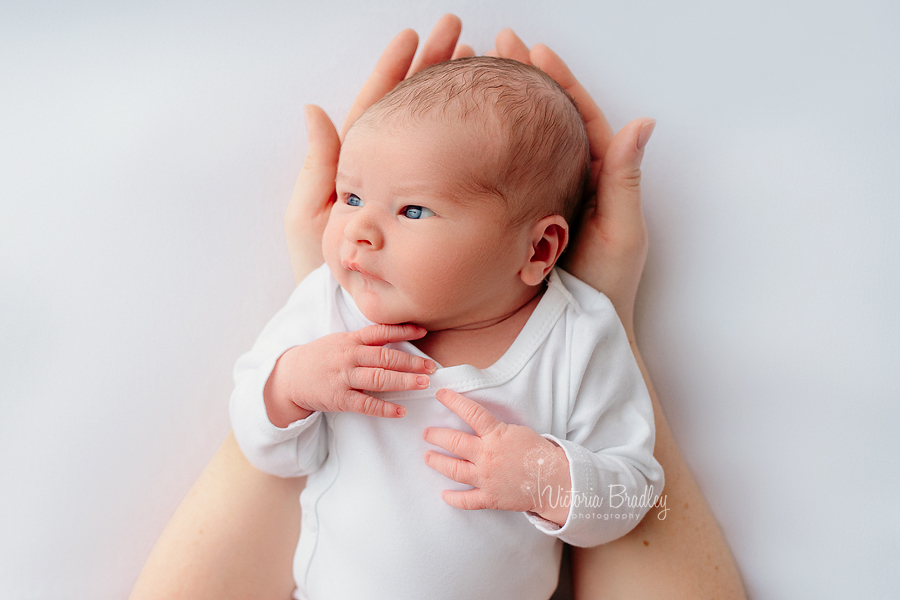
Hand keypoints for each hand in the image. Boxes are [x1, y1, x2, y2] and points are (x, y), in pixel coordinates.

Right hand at [263, 324, 435, 426]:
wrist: (290, 376)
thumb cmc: (322, 357)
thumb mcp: (340, 341)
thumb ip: (365, 340)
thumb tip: (398, 336)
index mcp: (350, 340)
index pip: (380, 332)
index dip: (403, 331)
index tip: (423, 332)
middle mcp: (349, 356)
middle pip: (385, 357)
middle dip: (411, 362)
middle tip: (432, 367)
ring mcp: (344, 378)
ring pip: (379, 379)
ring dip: (404, 381)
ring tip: (423, 383)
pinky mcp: (339, 399)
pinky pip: (366, 404)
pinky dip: (385, 408)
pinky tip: (401, 410)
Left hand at [284, 14, 470, 283]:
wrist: (361, 320)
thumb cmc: (329, 277)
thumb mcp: (312, 221)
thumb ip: (317, 168)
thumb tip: (315, 110)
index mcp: (363, 167)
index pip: (380, 107)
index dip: (395, 71)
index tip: (412, 37)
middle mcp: (397, 174)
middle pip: (417, 110)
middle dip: (435, 69)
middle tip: (458, 34)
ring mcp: (424, 192)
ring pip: (442, 132)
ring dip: (458, 94)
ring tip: (479, 62)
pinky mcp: (447, 210)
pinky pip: (461, 165)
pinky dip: (475, 135)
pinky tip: (490, 114)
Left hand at [422, 389, 571, 525]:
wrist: (555, 480)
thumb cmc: (538, 452)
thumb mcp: (517, 431)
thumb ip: (494, 430)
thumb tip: (476, 424)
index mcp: (496, 435)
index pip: (470, 413)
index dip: (453, 401)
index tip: (440, 394)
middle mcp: (487, 456)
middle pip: (453, 442)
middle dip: (435, 436)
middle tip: (426, 433)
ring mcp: (486, 478)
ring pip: (453, 469)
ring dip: (437, 462)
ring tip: (427, 457)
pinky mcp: (490, 497)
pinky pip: (466, 500)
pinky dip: (453, 499)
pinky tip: (443, 495)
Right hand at [491, 30, 655, 339]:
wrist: (579, 332)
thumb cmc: (607, 287)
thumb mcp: (620, 230)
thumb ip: (624, 178)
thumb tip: (642, 123)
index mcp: (599, 177)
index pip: (578, 116)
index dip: (558, 82)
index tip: (535, 50)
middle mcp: (568, 181)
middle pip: (544, 121)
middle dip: (522, 84)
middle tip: (497, 49)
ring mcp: (540, 198)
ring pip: (519, 145)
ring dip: (500, 112)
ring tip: (474, 79)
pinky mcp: (517, 218)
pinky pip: (502, 177)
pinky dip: (486, 152)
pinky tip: (463, 136)